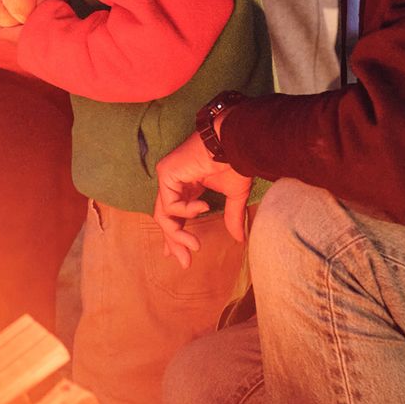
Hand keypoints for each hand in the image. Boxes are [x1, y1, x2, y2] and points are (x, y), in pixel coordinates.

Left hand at [152, 130, 252, 266]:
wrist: (235, 142)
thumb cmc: (235, 162)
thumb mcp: (235, 196)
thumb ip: (232, 217)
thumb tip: (240, 240)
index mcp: (189, 187)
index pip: (175, 215)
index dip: (176, 235)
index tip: (181, 257)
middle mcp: (176, 183)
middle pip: (166, 218)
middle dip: (174, 241)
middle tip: (184, 261)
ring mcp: (169, 177)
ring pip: (164, 215)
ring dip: (177, 234)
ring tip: (194, 245)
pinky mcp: (166, 174)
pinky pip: (170, 204)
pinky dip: (186, 211)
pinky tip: (203, 207)